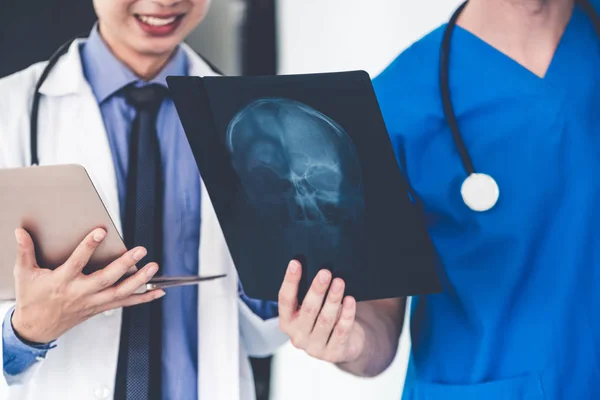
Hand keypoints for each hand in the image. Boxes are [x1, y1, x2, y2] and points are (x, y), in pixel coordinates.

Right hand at [11, 228, 164, 343]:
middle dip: (125, 264)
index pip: (77, 261)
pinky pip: (125, 303)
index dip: (89, 246)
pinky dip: (143, 298)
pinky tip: (158, 291)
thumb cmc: (32, 299)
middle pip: (106, 279)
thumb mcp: (24, 274)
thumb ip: (25, 251)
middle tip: (140, 250)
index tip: (101, 232)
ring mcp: (93, 302)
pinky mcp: (100, 308)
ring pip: (120, 293)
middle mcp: (80, 293)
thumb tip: (20, 231)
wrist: (36, 328)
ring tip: (154, 267)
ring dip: (140, 281)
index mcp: (62, 281)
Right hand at [278, 260, 364, 363]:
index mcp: (287, 322)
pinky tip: (350, 300)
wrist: (344, 345)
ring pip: (325, 319)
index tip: (295, 263)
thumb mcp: (311, 308)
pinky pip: (341, 331)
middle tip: (325, 273)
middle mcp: (298, 336)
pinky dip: (346, 314)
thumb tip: (316, 268)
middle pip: (308, 310)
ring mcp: (315, 347)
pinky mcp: (334, 353)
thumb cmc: (324, 318)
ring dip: (333, 299)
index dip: (290, 281)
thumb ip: (308, 294)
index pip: (285, 300)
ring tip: (339, 282)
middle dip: (317, 290)